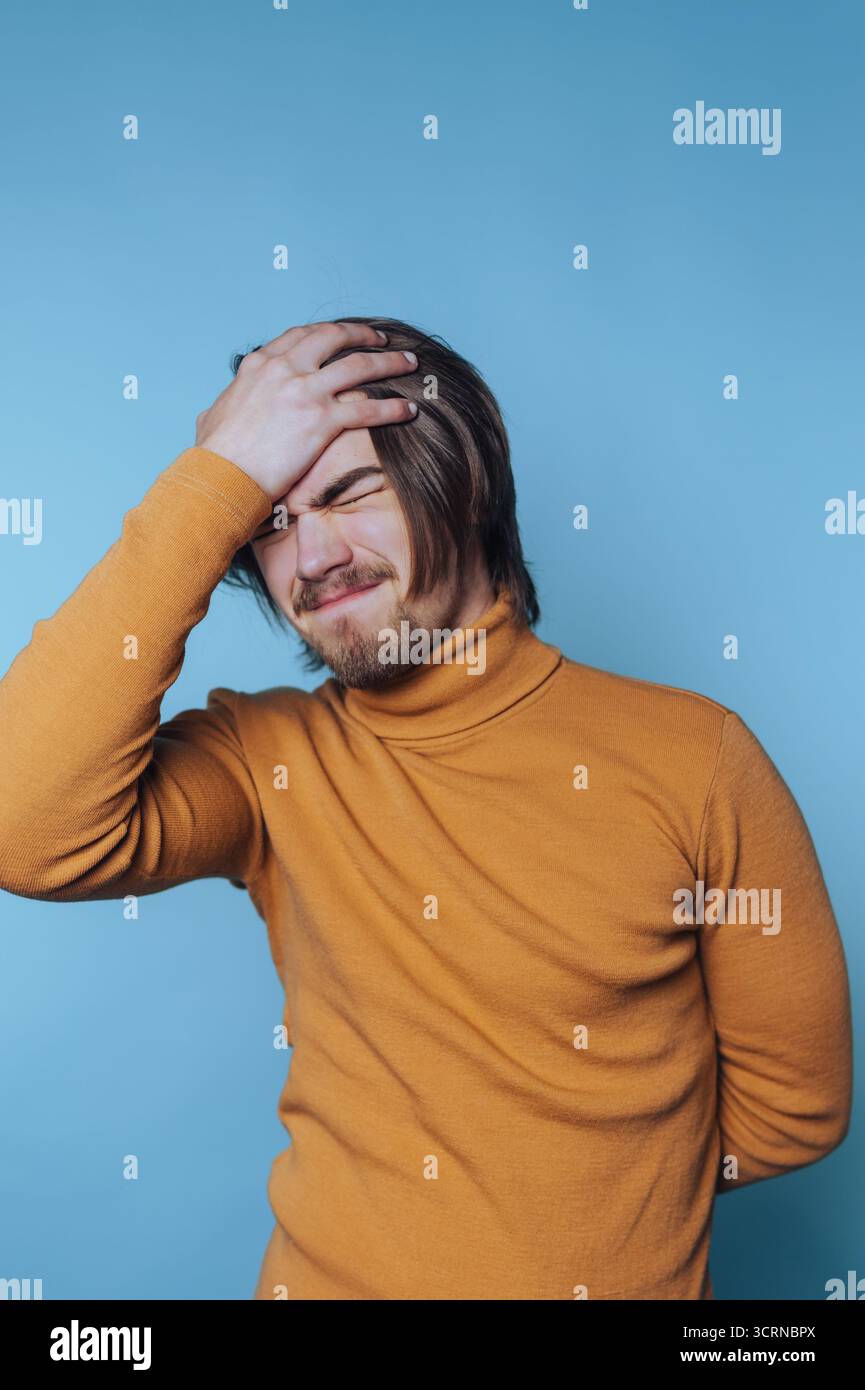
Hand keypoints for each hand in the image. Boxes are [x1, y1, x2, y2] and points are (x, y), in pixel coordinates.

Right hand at [194, 320, 417, 499]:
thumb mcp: (214, 414)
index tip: (344, 335)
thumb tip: (221, 408)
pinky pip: (367, 409)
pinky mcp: (321, 421)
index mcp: (260, 364)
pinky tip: (408, 410)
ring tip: (409, 364)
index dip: (329, 333)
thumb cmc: (214, 454)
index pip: (301, 336)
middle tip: (382, 340)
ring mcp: (305, 392)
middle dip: (363, 335)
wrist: (220, 475)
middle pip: (334, 337)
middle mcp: (285, 369)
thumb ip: (228, 402)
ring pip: (359, 366)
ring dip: (389, 362)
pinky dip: (392, 408)